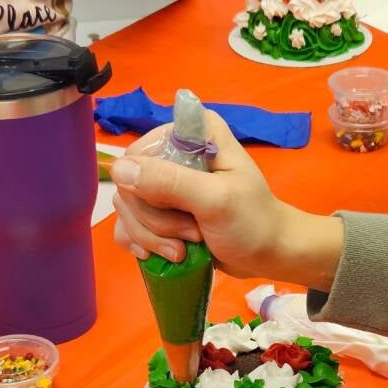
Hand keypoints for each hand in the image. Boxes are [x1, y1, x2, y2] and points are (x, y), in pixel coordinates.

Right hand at [111, 112, 343, 290]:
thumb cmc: (252, 223)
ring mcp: (164, 182)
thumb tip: (118, 170)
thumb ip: (170, 182)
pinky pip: (127, 224)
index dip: (148, 186)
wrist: (269, 254)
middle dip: (156, 220)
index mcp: (193, 133)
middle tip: (192, 234)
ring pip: (127, 208)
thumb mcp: (216, 201)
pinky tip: (164, 255)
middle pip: (131, 184)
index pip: (140, 152)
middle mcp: (174, 151)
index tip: (179, 208)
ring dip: (152, 236)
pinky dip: (142, 244)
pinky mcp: (159, 210)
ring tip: (185, 249)